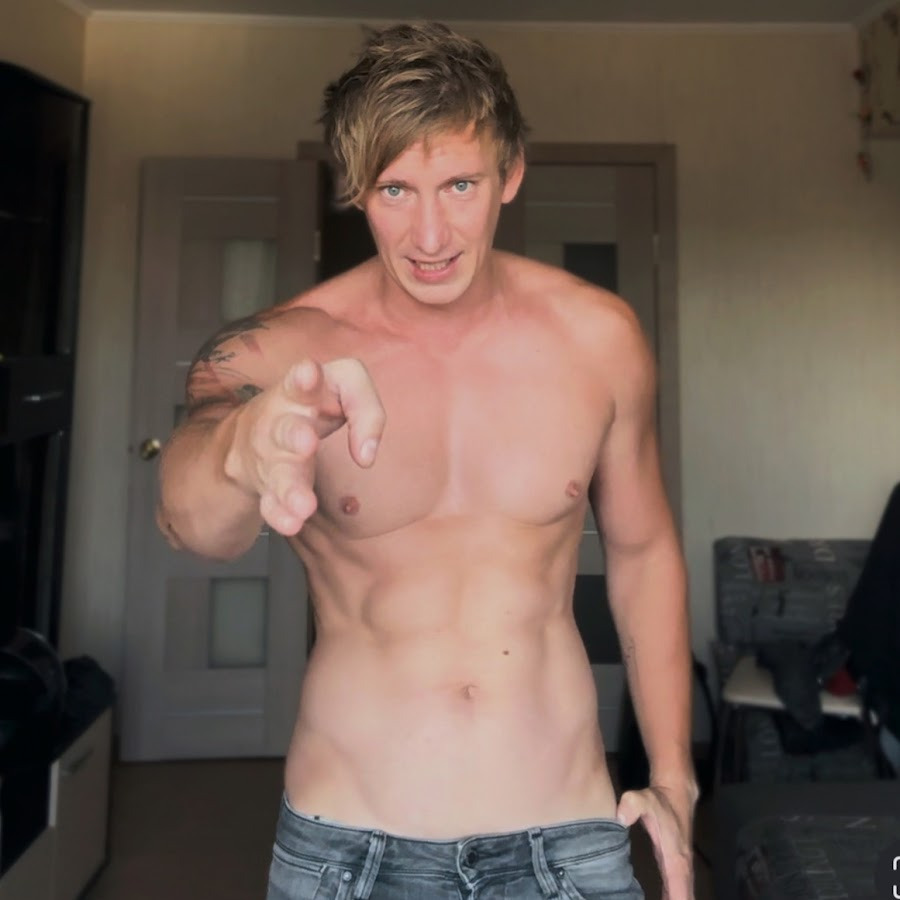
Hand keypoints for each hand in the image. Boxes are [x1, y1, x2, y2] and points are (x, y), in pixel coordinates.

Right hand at [225, 358, 384, 535]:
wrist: (249, 437)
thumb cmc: (309, 407)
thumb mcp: (340, 392)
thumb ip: (366, 411)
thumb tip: (366, 456)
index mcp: (297, 392)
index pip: (301, 380)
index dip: (305, 377)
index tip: (309, 373)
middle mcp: (278, 421)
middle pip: (284, 429)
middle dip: (294, 435)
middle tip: (307, 443)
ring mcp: (268, 456)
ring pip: (279, 472)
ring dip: (291, 488)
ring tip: (304, 505)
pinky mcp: (266, 485)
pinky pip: (271, 502)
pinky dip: (281, 513)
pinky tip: (291, 522)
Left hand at [616, 782, 695, 899]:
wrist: (676, 793)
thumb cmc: (660, 800)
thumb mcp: (643, 798)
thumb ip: (632, 804)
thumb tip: (621, 817)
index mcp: (675, 858)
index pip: (679, 889)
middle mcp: (681, 866)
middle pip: (684, 897)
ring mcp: (680, 867)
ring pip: (683, 894)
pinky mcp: (674, 865)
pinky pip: (677, 890)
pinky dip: (673, 898)